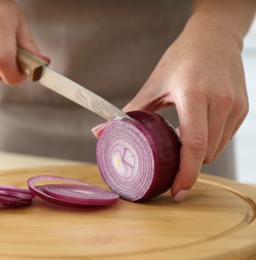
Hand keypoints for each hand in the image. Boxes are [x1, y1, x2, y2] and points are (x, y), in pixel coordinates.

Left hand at [121, 19, 248, 201]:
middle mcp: (220, 102)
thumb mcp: (153, 86)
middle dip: (187, 165)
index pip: (194, 145)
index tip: (177, 191)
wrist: (214, 38)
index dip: (186, 174)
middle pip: (205, 153)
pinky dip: (209, 143)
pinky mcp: (243, 108)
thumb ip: (129, 113)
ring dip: (198, 155)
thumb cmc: (181, 59)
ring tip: (180, 143)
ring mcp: (235, 106)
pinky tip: (195, 132)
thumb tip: (99, 132)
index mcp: (194, 95)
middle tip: (169, 163)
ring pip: (217, 149)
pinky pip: (225, 138)